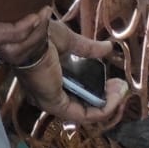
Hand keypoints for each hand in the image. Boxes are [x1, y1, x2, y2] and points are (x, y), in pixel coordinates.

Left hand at [0, 5, 128, 126]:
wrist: (27, 32)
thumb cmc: (39, 34)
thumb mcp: (68, 42)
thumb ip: (87, 49)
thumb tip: (108, 48)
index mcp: (49, 78)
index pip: (76, 93)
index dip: (99, 90)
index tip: (116, 80)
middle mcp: (49, 92)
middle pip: (83, 104)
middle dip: (106, 98)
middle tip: (121, 87)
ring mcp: (51, 100)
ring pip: (85, 112)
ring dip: (107, 103)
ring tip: (121, 91)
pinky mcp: (54, 104)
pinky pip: (83, 114)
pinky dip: (102, 108)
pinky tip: (114, 97)